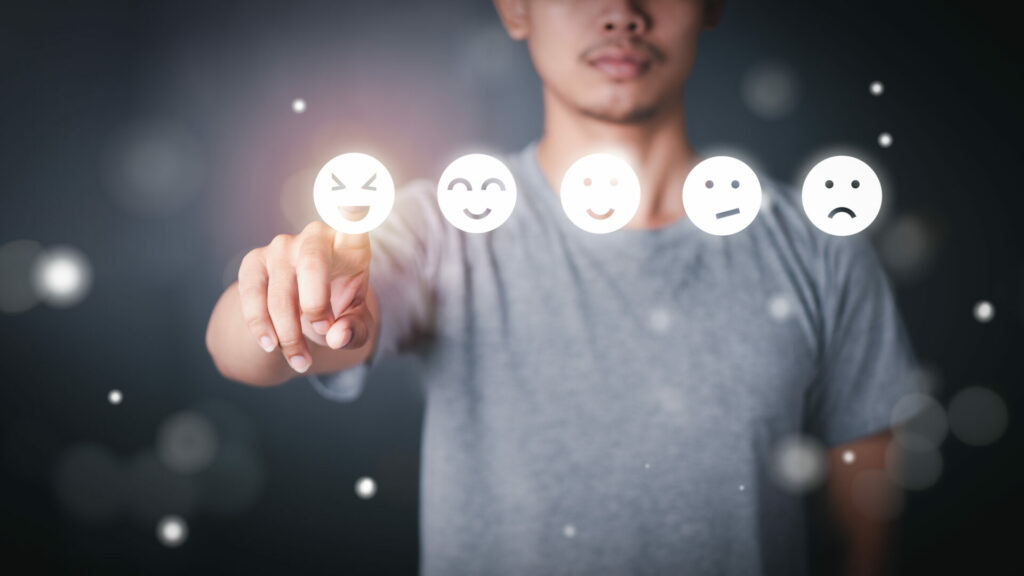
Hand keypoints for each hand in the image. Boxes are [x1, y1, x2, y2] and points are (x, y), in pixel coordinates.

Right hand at [237, 221, 372, 372]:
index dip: (354, 210)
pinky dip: (260, 325)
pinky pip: (252, 295)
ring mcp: (281, 247)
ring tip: (301, 362)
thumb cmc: (338, 308)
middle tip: (322, 332)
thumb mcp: (355, 322)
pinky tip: (270, 345)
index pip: (354, 222)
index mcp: (350, 244)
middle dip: (316, 306)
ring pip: (280, 292)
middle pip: (313, 264)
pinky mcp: (254, 262)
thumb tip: (336, 336)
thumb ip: (355, 330)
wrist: (300, 311)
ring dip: (289, 333)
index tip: (356, 198)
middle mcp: (314, 237)